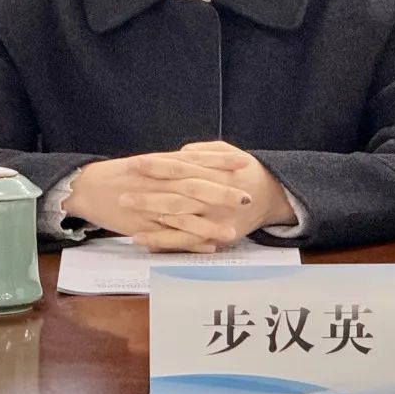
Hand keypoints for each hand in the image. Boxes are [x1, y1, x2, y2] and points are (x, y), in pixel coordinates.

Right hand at [61, 152, 252, 252]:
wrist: (89, 187)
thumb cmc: (121, 174)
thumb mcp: (149, 163)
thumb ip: (174, 163)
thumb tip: (198, 159)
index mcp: (161, 165)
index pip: (196, 160)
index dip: (220, 161)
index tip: (243, 162)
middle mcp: (159, 183)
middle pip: (194, 187)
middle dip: (221, 193)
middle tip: (246, 197)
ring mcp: (151, 205)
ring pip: (184, 216)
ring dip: (209, 224)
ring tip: (232, 232)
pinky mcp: (143, 226)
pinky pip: (169, 236)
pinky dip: (188, 242)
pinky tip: (207, 247)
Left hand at [126, 140, 295, 251]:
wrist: (272, 197)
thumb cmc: (246, 171)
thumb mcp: (229, 152)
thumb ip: (206, 151)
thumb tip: (181, 152)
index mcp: (214, 173)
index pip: (180, 168)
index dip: (157, 165)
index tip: (135, 162)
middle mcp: (213, 198)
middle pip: (176, 196)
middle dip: (148, 194)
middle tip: (122, 192)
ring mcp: (213, 220)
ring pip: (179, 221)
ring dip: (152, 220)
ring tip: (127, 217)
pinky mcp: (214, 237)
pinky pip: (186, 242)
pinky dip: (163, 241)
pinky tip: (142, 239)